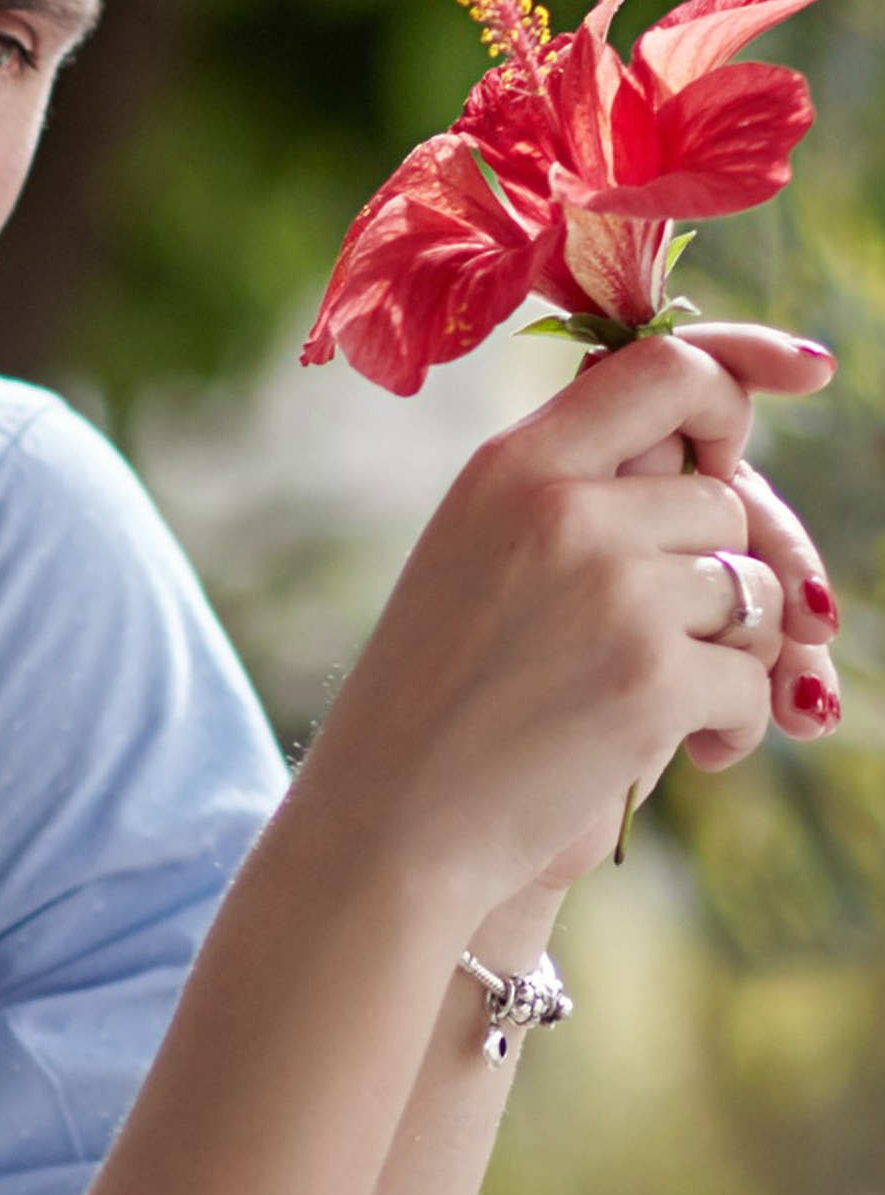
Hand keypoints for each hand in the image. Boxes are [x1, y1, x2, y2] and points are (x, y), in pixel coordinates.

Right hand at [302, 327, 820, 918]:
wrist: (389, 828)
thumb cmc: (437, 704)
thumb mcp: (477, 558)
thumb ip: (576, 495)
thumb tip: (724, 469)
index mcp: (510, 468)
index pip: (662, 366)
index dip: (744, 371)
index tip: (805, 376)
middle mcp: (561, 510)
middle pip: (723, 501)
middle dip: (724, 573)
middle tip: (693, 636)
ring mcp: (609, 590)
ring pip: (748, 590)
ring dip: (735, 656)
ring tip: (675, 708)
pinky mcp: (650, 677)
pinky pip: (753, 677)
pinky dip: (738, 724)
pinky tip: (691, 753)